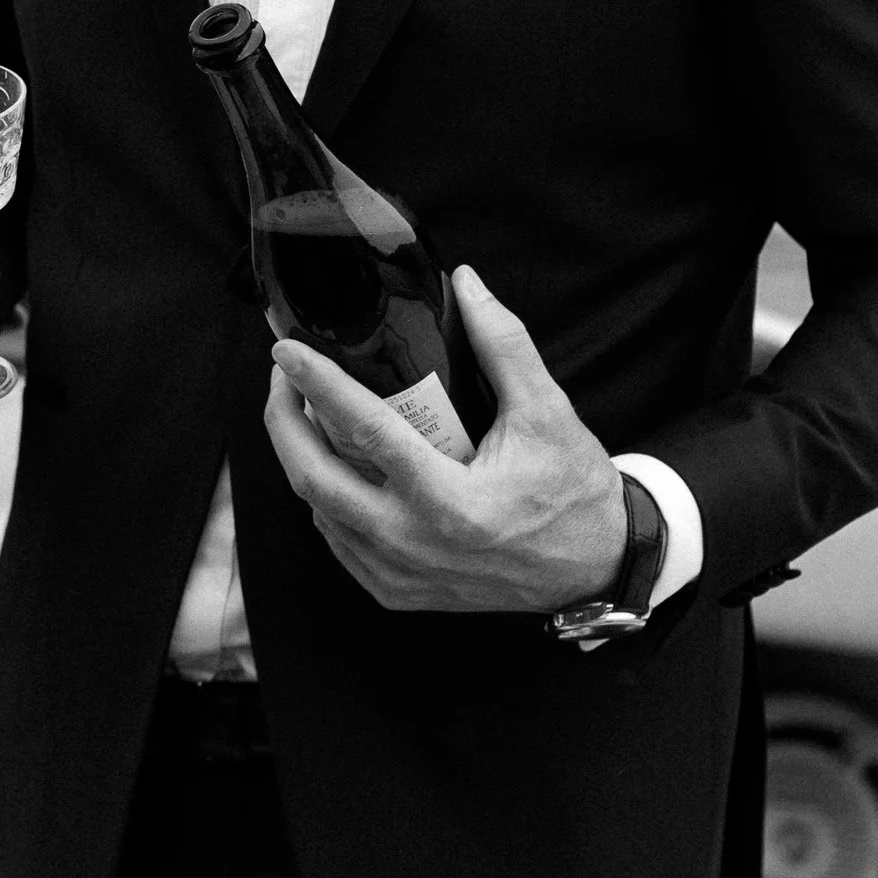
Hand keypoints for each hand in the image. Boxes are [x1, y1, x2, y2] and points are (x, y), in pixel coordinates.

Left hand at [262, 266, 628, 614]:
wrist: (594, 567)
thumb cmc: (573, 492)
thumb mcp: (546, 412)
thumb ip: (504, 344)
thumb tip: (466, 285)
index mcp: (450, 502)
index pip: (365, 431)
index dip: (318, 384)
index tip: (287, 351)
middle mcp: (414, 544)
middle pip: (315, 479)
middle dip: (285, 422)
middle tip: (283, 378)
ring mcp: (400, 575)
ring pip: (319, 512)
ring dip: (301, 459)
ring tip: (303, 412)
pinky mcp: (397, 592)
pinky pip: (339, 542)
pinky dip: (324, 500)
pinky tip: (330, 466)